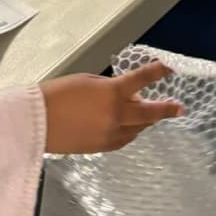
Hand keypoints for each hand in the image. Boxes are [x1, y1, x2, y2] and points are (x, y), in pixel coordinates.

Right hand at [41, 59, 183, 153]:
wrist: (37, 122)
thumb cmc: (58, 94)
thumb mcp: (88, 82)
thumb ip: (110, 88)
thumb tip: (124, 96)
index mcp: (112, 93)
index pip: (142, 80)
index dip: (158, 72)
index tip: (170, 68)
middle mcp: (116, 116)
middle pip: (149, 113)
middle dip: (166, 109)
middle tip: (178, 108)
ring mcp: (111, 135)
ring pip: (138, 128)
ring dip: (143, 119)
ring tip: (141, 111)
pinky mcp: (103, 147)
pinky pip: (125, 139)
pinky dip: (130, 131)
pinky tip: (126, 126)